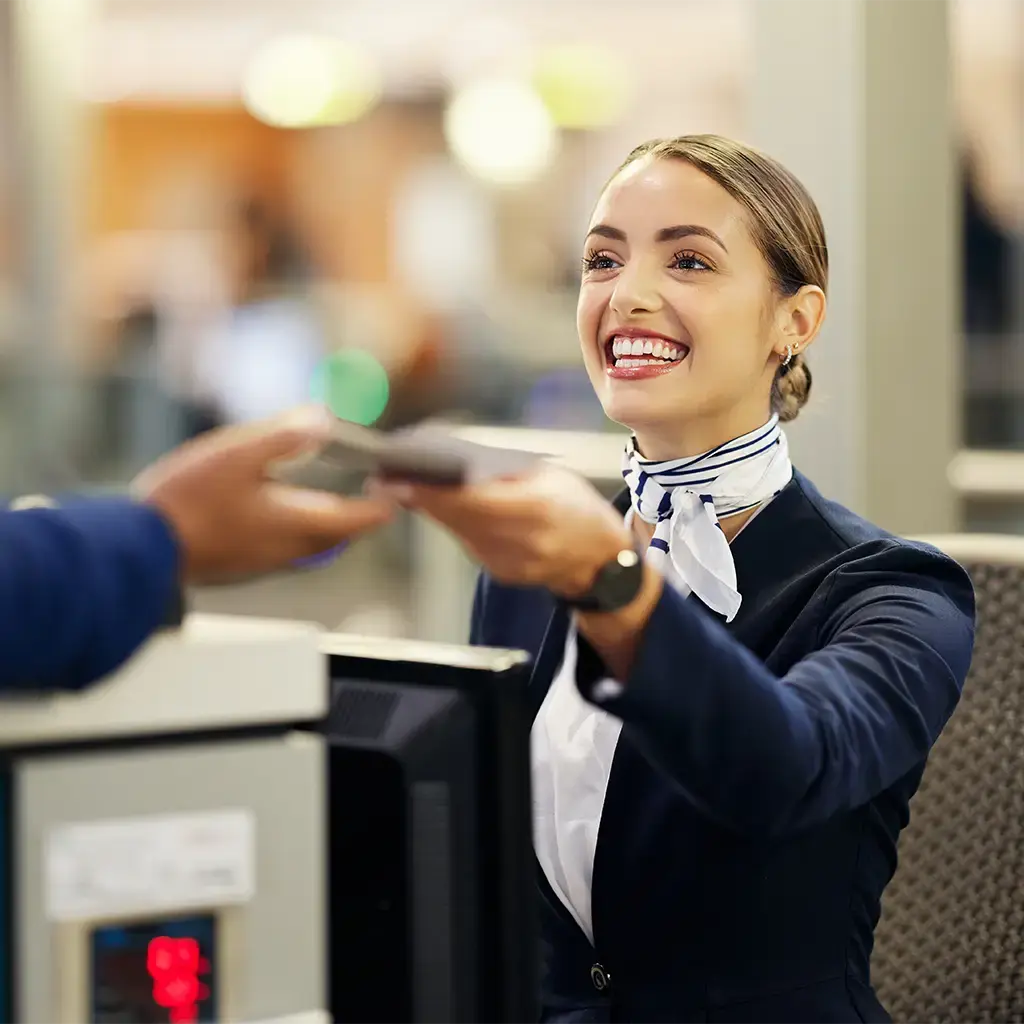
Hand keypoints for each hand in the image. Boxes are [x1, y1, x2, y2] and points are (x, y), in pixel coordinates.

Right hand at [133, 406, 393, 583]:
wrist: (139, 549)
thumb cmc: (187, 501)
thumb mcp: (237, 454)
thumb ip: (283, 437)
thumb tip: (323, 419)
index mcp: (297, 523)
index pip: (360, 519)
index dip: (384, 503)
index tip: (394, 484)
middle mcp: (289, 550)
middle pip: (342, 537)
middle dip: (361, 515)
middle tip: (371, 491)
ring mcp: (266, 562)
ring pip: (316, 547)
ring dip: (332, 523)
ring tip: (333, 498)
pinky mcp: (244, 566)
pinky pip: (289, 551)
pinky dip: (302, 531)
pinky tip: (282, 512)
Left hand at [376, 464, 631, 597]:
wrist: (600, 561)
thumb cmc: (578, 508)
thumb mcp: (551, 476)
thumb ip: (506, 471)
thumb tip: (456, 458)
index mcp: (536, 507)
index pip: (471, 499)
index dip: (431, 491)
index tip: (398, 480)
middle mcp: (520, 538)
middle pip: (454, 516)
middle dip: (417, 496)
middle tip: (383, 479)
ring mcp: (508, 561)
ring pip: (455, 530)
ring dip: (430, 508)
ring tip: (403, 487)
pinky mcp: (500, 572)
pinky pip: (467, 543)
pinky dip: (454, 524)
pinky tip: (444, 509)